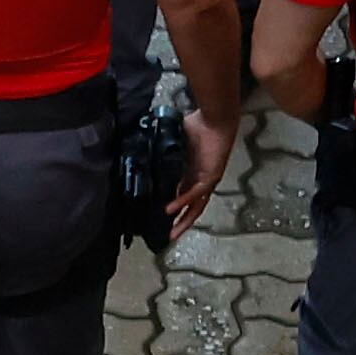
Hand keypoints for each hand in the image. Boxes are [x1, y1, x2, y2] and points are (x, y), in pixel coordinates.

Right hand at [167, 111, 234, 240]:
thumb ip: (162, 147)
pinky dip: (182, 202)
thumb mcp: (175, 139)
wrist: (215, 117)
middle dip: (181, 222)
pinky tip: (170, 210)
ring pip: (196, 206)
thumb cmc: (199, 124)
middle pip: (192, 206)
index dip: (174, 207)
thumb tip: (140, 143)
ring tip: (172, 233)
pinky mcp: (211, 176)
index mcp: (193, 172)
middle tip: (169, 236)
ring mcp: (207, 179)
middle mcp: (200, 179)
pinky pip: (194, 193)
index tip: (160, 217)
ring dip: (184, 220)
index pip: (183, 195)